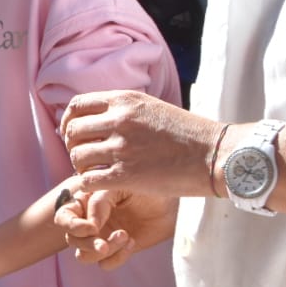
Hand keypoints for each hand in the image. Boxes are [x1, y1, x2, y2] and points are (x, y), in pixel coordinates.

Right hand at [55, 187, 177, 269]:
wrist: (170, 202)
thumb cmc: (143, 188)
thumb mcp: (119, 187)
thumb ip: (100, 202)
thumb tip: (90, 227)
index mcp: (85, 203)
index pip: (64, 218)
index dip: (72, 226)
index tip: (92, 228)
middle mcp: (89, 222)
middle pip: (71, 240)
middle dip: (87, 244)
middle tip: (104, 245)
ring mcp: (102, 238)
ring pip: (84, 256)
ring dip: (100, 252)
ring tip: (124, 237)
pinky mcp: (117, 251)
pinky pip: (105, 264)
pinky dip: (117, 258)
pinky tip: (132, 242)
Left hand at [60, 90, 219, 195]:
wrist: (216, 155)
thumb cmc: (189, 134)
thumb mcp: (153, 108)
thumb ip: (125, 110)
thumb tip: (98, 118)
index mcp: (125, 100)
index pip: (77, 106)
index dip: (69, 121)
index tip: (73, 133)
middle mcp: (119, 120)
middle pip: (72, 131)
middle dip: (73, 145)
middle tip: (84, 156)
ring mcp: (121, 147)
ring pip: (77, 156)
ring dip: (80, 166)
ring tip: (93, 171)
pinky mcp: (126, 175)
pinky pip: (87, 180)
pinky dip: (88, 184)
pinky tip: (99, 186)